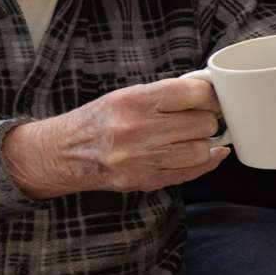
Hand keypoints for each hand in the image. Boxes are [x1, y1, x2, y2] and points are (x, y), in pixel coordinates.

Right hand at [3, 78, 227, 197]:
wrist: (64, 152)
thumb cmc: (101, 119)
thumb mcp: (127, 95)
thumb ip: (167, 93)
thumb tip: (211, 93)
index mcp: (134, 101)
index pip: (195, 94)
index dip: (210, 96)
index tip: (210, 99)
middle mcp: (137, 130)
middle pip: (204, 124)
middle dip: (207, 120)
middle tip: (199, 119)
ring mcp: (140, 159)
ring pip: (201, 150)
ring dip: (203, 144)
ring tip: (191, 138)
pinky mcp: (144, 181)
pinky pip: (191, 173)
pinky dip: (205, 162)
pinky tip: (208, 154)